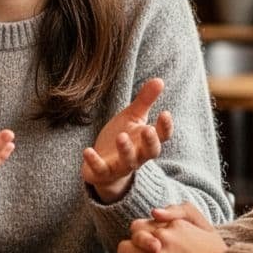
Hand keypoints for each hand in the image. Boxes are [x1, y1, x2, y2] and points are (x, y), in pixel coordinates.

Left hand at [82, 78, 171, 202]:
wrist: (104, 167)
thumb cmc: (123, 137)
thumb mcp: (132, 117)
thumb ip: (145, 101)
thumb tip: (159, 80)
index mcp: (146, 141)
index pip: (162, 136)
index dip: (165, 127)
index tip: (165, 113)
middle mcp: (138, 155)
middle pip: (150, 152)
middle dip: (150, 141)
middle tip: (147, 129)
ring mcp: (121, 166)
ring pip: (128, 161)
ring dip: (125, 150)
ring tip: (120, 137)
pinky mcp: (103, 172)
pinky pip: (100, 169)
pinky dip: (94, 161)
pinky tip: (87, 150)